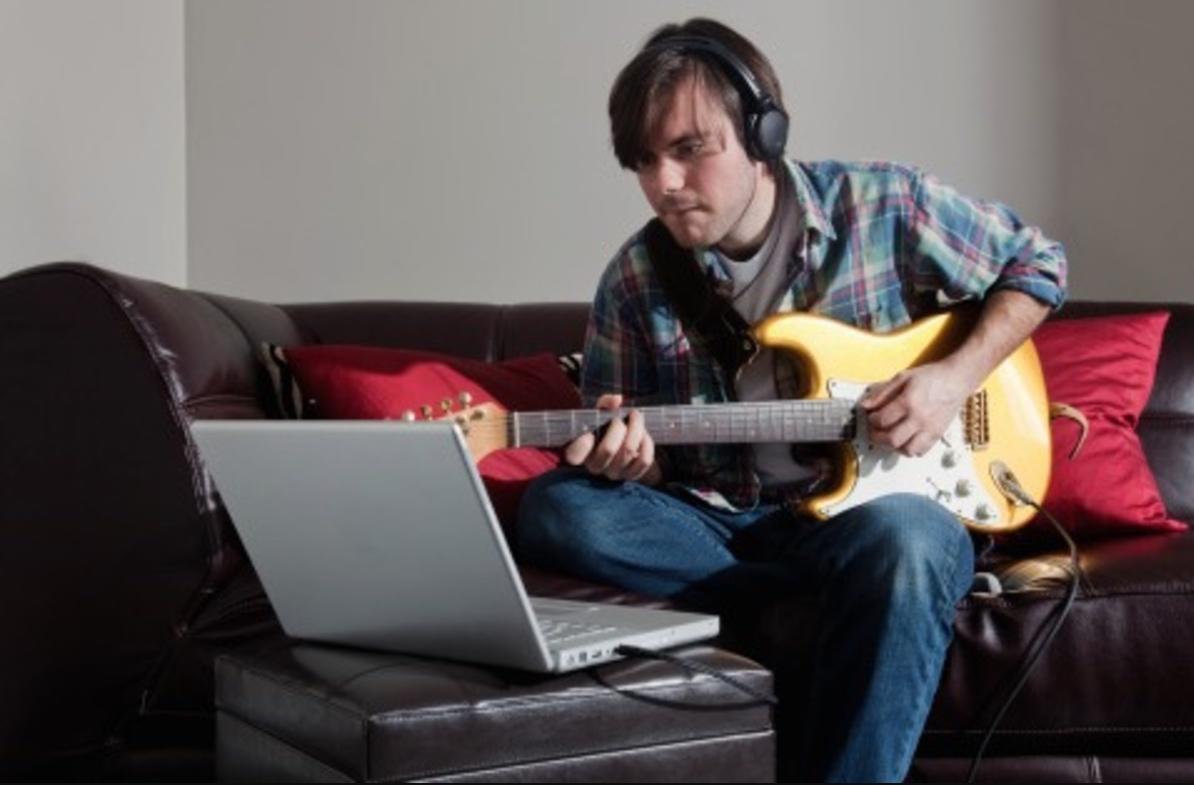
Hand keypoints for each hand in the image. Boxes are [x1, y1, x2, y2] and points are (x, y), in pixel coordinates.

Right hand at [563, 393, 661, 483]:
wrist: (621, 441)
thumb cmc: (605, 425)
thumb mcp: (600, 412)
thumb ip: (605, 403)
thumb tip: (617, 400)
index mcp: (579, 452)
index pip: (574, 456)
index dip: (582, 444)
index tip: (589, 432)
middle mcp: (595, 467)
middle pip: (608, 449)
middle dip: (618, 426)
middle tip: (620, 417)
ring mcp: (614, 473)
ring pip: (629, 451)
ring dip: (636, 429)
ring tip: (635, 419)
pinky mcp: (631, 475)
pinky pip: (644, 460)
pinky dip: (647, 443)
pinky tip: (643, 435)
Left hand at [858, 362, 975, 456]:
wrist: (956, 380)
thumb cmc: (931, 377)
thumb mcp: (903, 378)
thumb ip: (882, 393)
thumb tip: (865, 405)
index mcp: (909, 402)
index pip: (882, 420)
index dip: (872, 420)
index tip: (871, 417)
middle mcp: (920, 419)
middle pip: (892, 439)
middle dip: (878, 437)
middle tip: (875, 431)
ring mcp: (930, 429)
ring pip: (907, 450)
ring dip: (894, 446)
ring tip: (889, 437)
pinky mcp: (938, 435)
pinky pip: (921, 451)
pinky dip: (910, 449)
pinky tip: (905, 440)